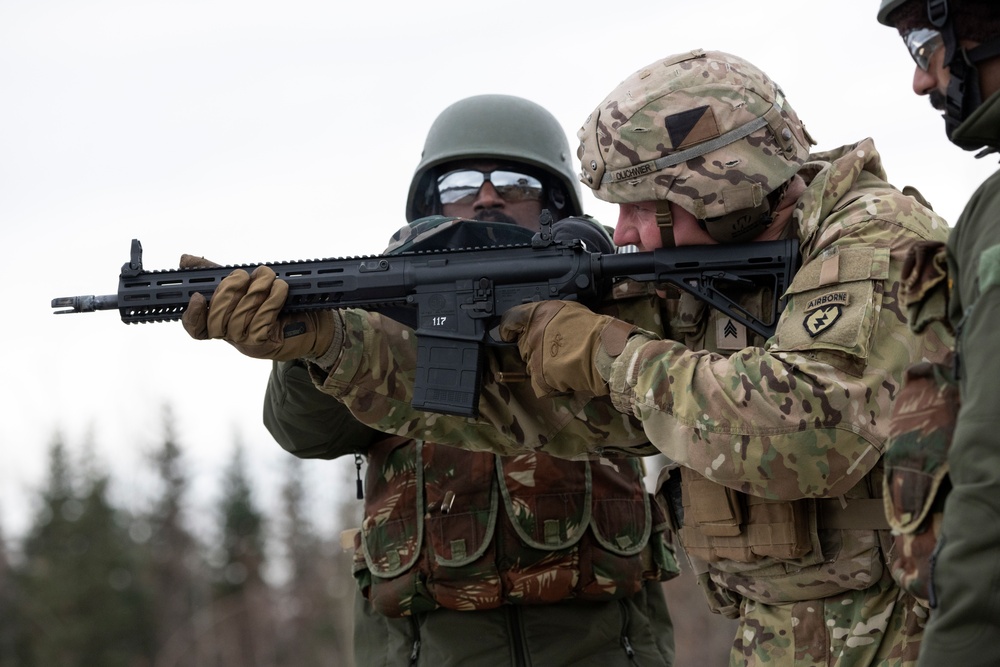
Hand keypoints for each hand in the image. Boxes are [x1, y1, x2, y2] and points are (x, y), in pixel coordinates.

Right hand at [180, 262, 340, 362]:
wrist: (312, 321)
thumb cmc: (275, 302)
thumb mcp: (244, 283)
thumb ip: (215, 273)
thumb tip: (185, 259)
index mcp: (219, 320)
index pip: (194, 326)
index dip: (192, 313)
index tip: (197, 296)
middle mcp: (229, 334)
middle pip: (216, 314)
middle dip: (233, 288)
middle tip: (247, 275)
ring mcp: (245, 342)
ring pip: (241, 314)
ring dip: (259, 290)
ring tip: (271, 280)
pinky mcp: (264, 344)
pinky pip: (260, 321)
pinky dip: (273, 300)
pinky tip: (281, 292)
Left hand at [498, 300, 635, 396]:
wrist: (607, 353)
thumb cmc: (595, 331)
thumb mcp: (571, 311)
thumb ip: (550, 317)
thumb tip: (540, 325)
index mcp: (540, 314)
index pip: (511, 319)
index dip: (507, 328)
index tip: (507, 334)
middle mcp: (533, 334)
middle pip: (522, 346)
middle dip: (534, 350)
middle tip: (555, 351)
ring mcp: (535, 357)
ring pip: (531, 366)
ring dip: (543, 367)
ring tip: (566, 363)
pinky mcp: (541, 377)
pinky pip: (540, 384)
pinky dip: (551, 383)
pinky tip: (566, 376)